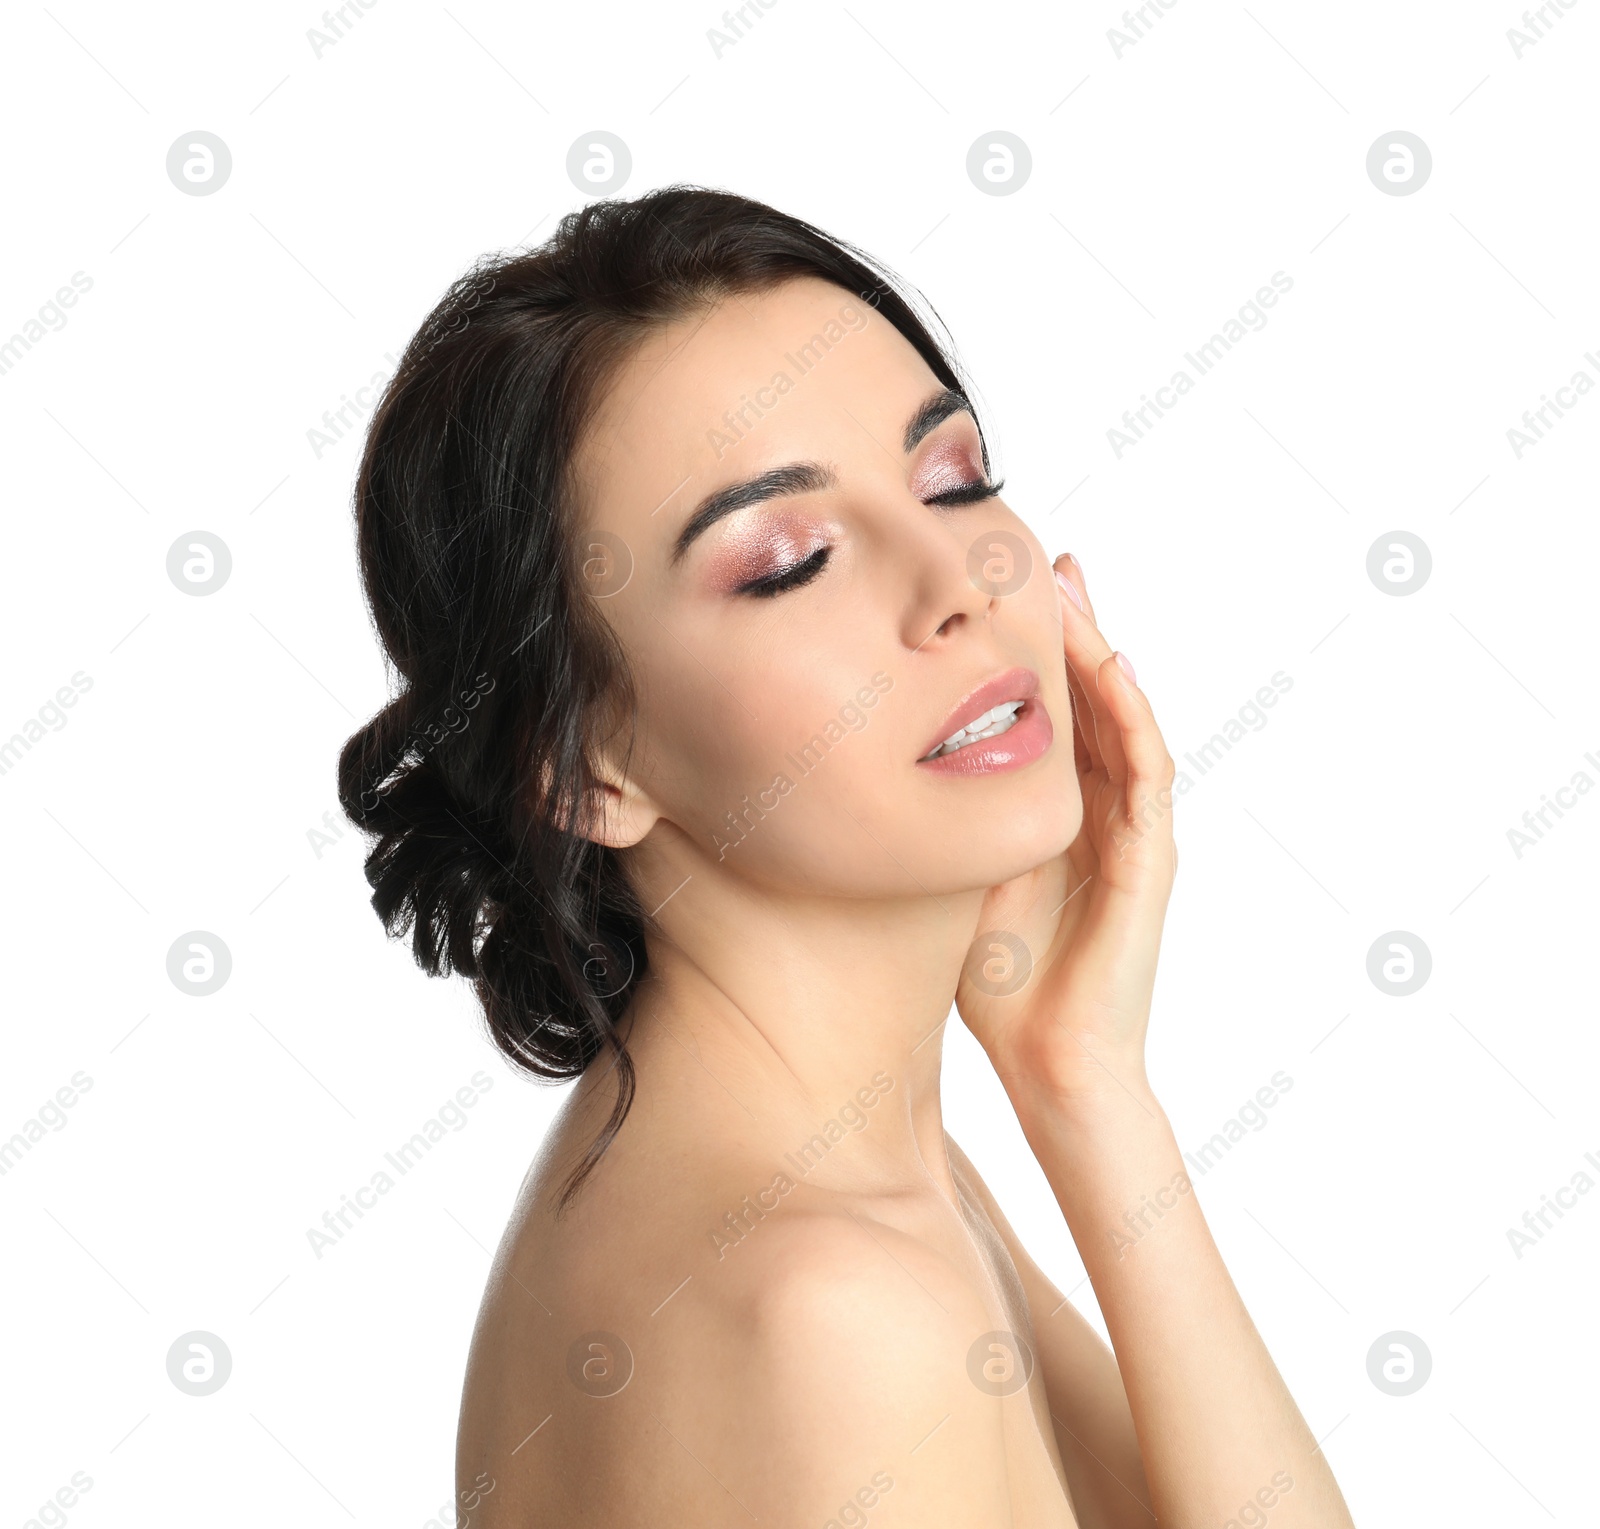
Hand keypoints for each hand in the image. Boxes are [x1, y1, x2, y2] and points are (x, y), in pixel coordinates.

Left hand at [955, 553, 1177, 1111]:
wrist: (1049, 1061)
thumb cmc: (996, 981)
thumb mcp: (953, 877)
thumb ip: (936, 824)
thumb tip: (863, 772)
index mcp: (1054, 811)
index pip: (1051, 711)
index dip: (1034, 650)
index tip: (1001, 589)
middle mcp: (1097, 809)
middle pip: (1092, 697)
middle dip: (1073, 628)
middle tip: (1048, 559)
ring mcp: (1130, 829)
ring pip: (1123, 718)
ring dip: (1103, 652)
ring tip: (1076, 590)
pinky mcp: (1151, 856)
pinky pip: (1148, 771)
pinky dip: (1133, 715)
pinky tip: (1113, 667)